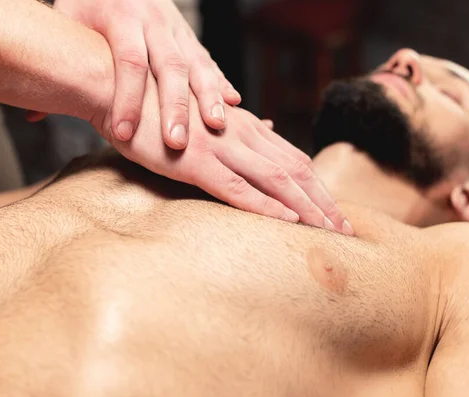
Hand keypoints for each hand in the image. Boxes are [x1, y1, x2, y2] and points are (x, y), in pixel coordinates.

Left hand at [52, 0, 240, 148]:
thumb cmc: (89, 2)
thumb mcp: (68, 21)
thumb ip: (57, 65)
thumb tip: (33, 113)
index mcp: (121, 17)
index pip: (128, 62)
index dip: (126, 99)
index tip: (122, 134)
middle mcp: (154, 21)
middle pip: (169, 66)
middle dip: (174, 106)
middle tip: (176, 142)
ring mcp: (177, 27)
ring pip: (197, 62)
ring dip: (209, 96)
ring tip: (217, 125)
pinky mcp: (189, 34)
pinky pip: (209, 59)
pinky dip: (222, 81)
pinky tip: (235, 103)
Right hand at [110, 73, 353, 234]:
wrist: (120, 90)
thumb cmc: (161, 109)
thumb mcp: (207, 116)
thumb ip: (241, 127)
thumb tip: (270, 127)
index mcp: (246, 127)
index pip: (295, 159)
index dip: (320, 187)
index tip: (338, 213)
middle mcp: (242, 135)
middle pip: (298, 170)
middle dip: (325, 202)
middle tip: (348, 231)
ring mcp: (221, 148)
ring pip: (277, 180)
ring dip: (307, 208)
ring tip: (330, 233)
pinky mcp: (196, 163)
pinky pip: (238, 189)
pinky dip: (267, 206)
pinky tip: (287, 222)